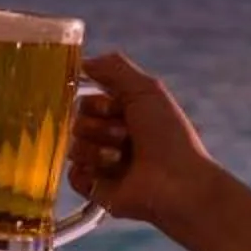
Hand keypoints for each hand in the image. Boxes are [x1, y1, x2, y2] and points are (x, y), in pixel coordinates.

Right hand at [67, 52, 230, 237]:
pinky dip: (90, 172)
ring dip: (98, 150)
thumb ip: (114, 68)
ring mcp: (102, 163)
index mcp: (124, 114)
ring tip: (122, 158)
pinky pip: (73, 174)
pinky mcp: (96, 188)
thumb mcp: (146, 89)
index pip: (87, 100)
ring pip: (74, 146)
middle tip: (125, 136)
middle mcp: (112, 137)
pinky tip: (110, 174)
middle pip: (77, 121)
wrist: (177, 183)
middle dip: (99, 127)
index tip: (116, 109)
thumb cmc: (169, 136)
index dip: (98, 104)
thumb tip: (83, 62)